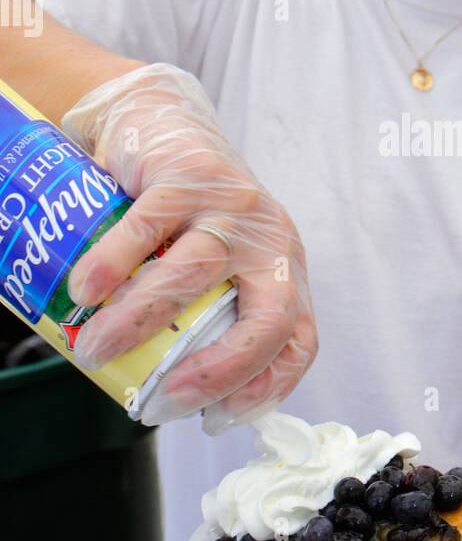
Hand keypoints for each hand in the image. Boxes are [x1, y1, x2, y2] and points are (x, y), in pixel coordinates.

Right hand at [62, 62, 316, 429]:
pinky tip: (82, 294)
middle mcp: (271, 241)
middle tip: (167, 397)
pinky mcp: (189, 176)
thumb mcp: (218, 264)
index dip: (268, 386)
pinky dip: (111, 266)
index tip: (219, 416)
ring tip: (93, 350)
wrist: (164, 124)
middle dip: (221, 368)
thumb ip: (206, 316)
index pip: (299, 340)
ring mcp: (232, 207)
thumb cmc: (189, 213)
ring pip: (192, 276)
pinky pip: (147, 229)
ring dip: (137, 322)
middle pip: (267, 318)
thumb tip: (168, 394)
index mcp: (285, 270)